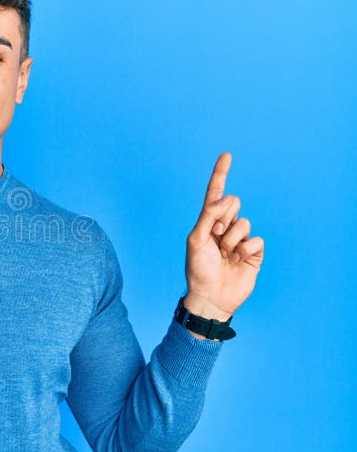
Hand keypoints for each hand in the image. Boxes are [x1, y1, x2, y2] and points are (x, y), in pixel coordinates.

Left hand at [184, 152, 264, 318]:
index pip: (215, 193)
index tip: (226, 155)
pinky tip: (237, 261)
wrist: (210, 296)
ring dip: (231, 240)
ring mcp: (240, 238)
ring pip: (244, 222)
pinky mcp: (254, 252)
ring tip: (224, 255)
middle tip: (215, 238)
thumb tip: (225, 198)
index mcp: (207, 221)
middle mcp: (225, 226)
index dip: (220, 174)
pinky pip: (256, 239)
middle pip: (233, 202)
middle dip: (223, 219)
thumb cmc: (198, 269)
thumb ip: (208, 216)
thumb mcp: (196, 240)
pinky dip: (245, 250)